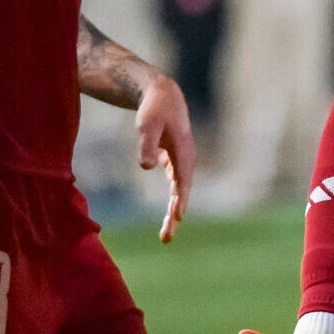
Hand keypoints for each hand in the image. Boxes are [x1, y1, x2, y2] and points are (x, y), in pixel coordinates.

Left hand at [134, 74, 197, 242]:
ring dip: (174, 211)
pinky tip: (170, 214)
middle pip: (182, 192)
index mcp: (184, 152)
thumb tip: (147, 167)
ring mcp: (182, 161)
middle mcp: (187, 159)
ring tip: (166, 235)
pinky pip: (177, 185)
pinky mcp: (175, 161)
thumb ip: (146, 145)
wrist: (162, 94)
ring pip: (180, 191)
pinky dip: (174, 199)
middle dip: (175, 215)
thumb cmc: (154, 109)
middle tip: (165, 238)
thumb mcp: (146, 125)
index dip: (180, 200)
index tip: (177, 218)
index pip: (182, 181)